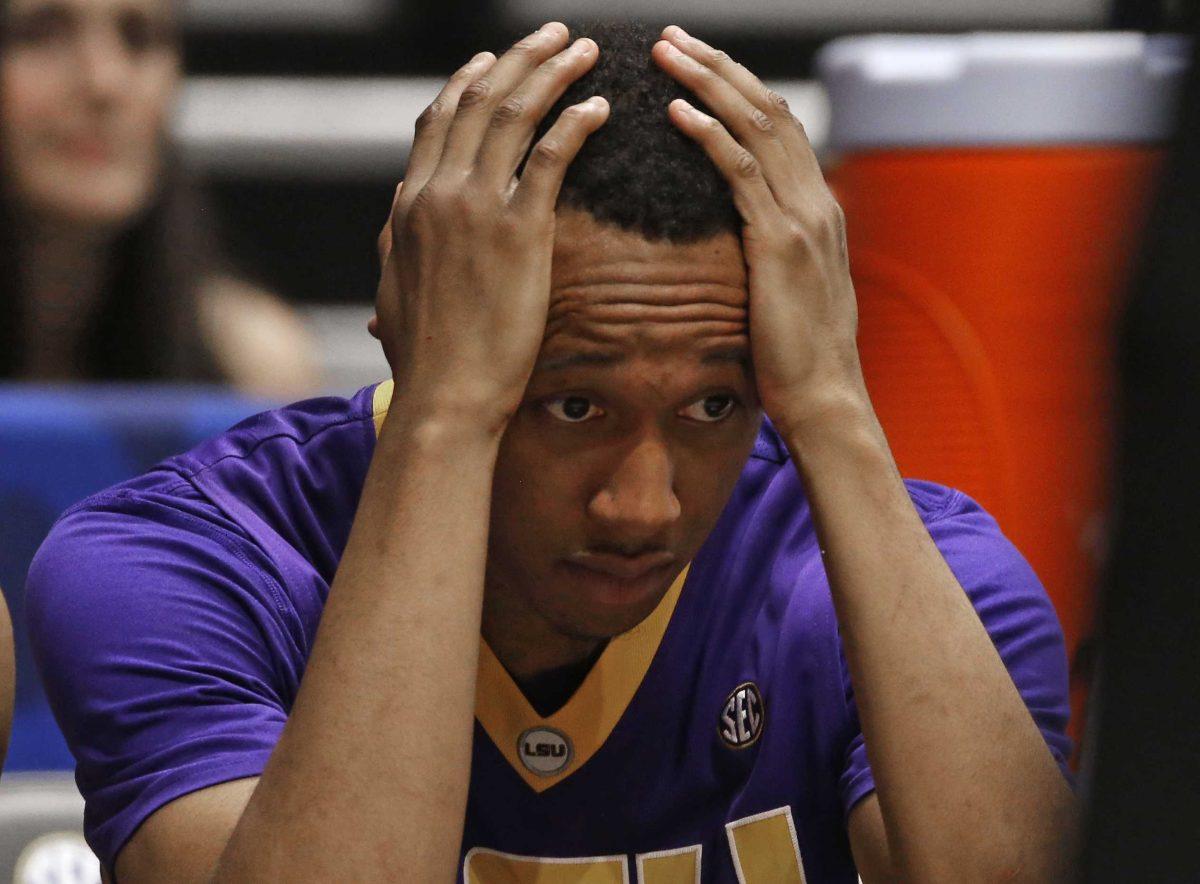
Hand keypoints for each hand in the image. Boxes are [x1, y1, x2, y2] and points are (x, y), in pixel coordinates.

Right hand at [372, 23, 608, 432]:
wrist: (444, 396)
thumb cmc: (424, 358)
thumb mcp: (392, 288)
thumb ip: (395, 240)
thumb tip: (398, 205)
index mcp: (407, 204)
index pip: (437, 119)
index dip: (470, 81)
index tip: (498, 60)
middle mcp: (436, 192)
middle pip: (478, 100)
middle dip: (521, 58)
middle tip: (556, 35)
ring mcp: (476, 208)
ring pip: (516, 114)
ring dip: (553, 73)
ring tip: (584, 51)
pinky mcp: (520, 231)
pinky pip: (552, 155)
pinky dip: (577, 122)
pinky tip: (601, 108)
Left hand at [653, 26, 869, 437]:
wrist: (825, 399)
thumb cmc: (799, 357)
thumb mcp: (791, 291)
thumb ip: (774, 252)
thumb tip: (745, 236)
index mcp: (818, 210)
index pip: (780, 128)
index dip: (739, 88)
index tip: (698, 62)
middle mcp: (816, 202)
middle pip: (768, 110)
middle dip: (719, 67)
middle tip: (674, 37)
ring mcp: (802, 219)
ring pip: (754, 127)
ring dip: (708, 83)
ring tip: (667, 54)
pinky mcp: (779, 243)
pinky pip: (739, 173)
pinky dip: (707, 135)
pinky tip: (675, 112)